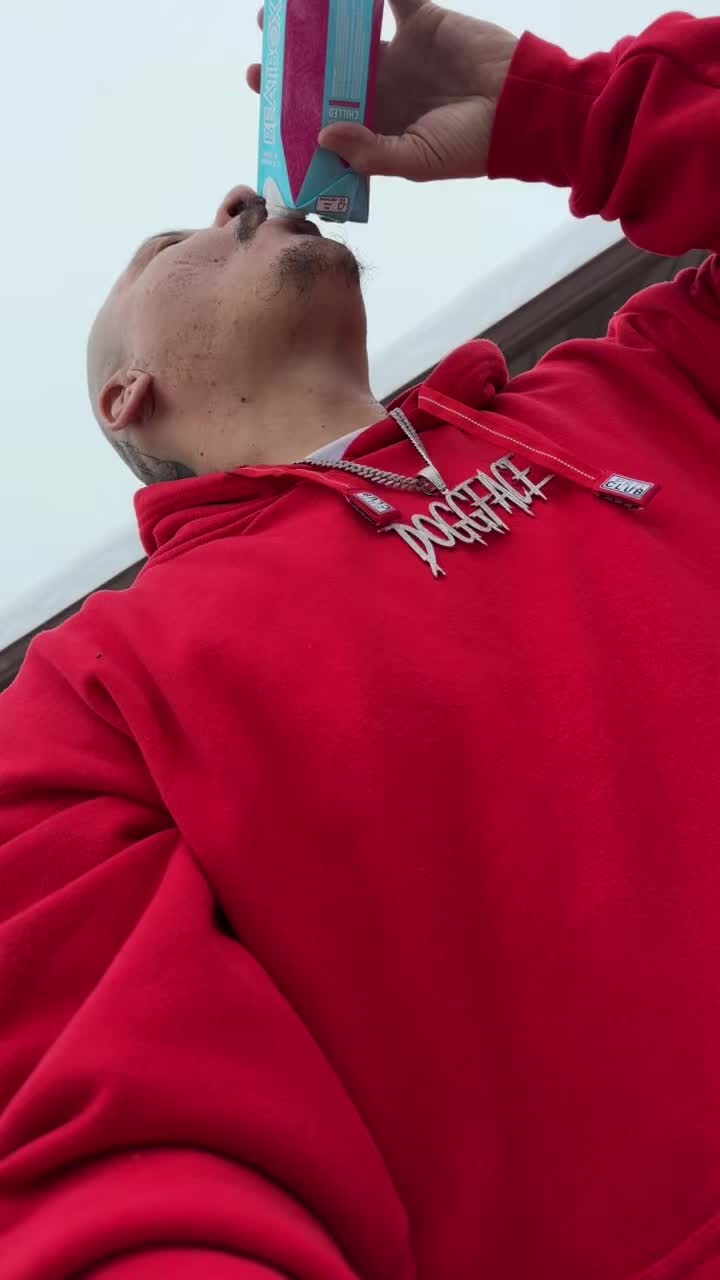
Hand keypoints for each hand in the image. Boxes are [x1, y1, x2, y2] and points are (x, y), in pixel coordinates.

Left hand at [247, 0, 517, 182]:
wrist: (522, 106)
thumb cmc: (470, 145)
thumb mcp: (415, 160)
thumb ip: (369, 152)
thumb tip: (322, 136)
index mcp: (377, 125)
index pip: (324, 112)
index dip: (292, 102)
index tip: (261, 86)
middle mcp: (382, 88)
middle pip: (328, 68)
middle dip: (297, 57)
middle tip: (267, 40)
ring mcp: (399, 51)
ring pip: (348, 29)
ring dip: (320, 16)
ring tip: (287, 5)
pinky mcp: (419, 17)